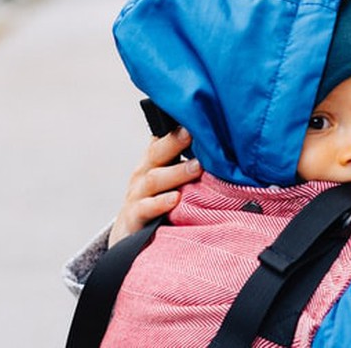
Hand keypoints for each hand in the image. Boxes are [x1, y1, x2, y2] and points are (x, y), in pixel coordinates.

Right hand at [108, 128, 202, 246]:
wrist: (131, 233)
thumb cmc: (160, 198)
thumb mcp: (170, 175)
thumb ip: (188, 158)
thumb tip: (219, 140)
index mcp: (154, 159)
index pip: (163, 137)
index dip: (176, 128)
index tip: (193, 117)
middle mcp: (144, 173)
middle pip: (158, 153)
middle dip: (176, 142)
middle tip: (194, 133)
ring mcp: (137, 194)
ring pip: (155, 179)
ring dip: (177, 172)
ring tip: (197, 167)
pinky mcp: (134, 217)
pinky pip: (146, 208)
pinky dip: (160, 203)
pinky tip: (175, 199)